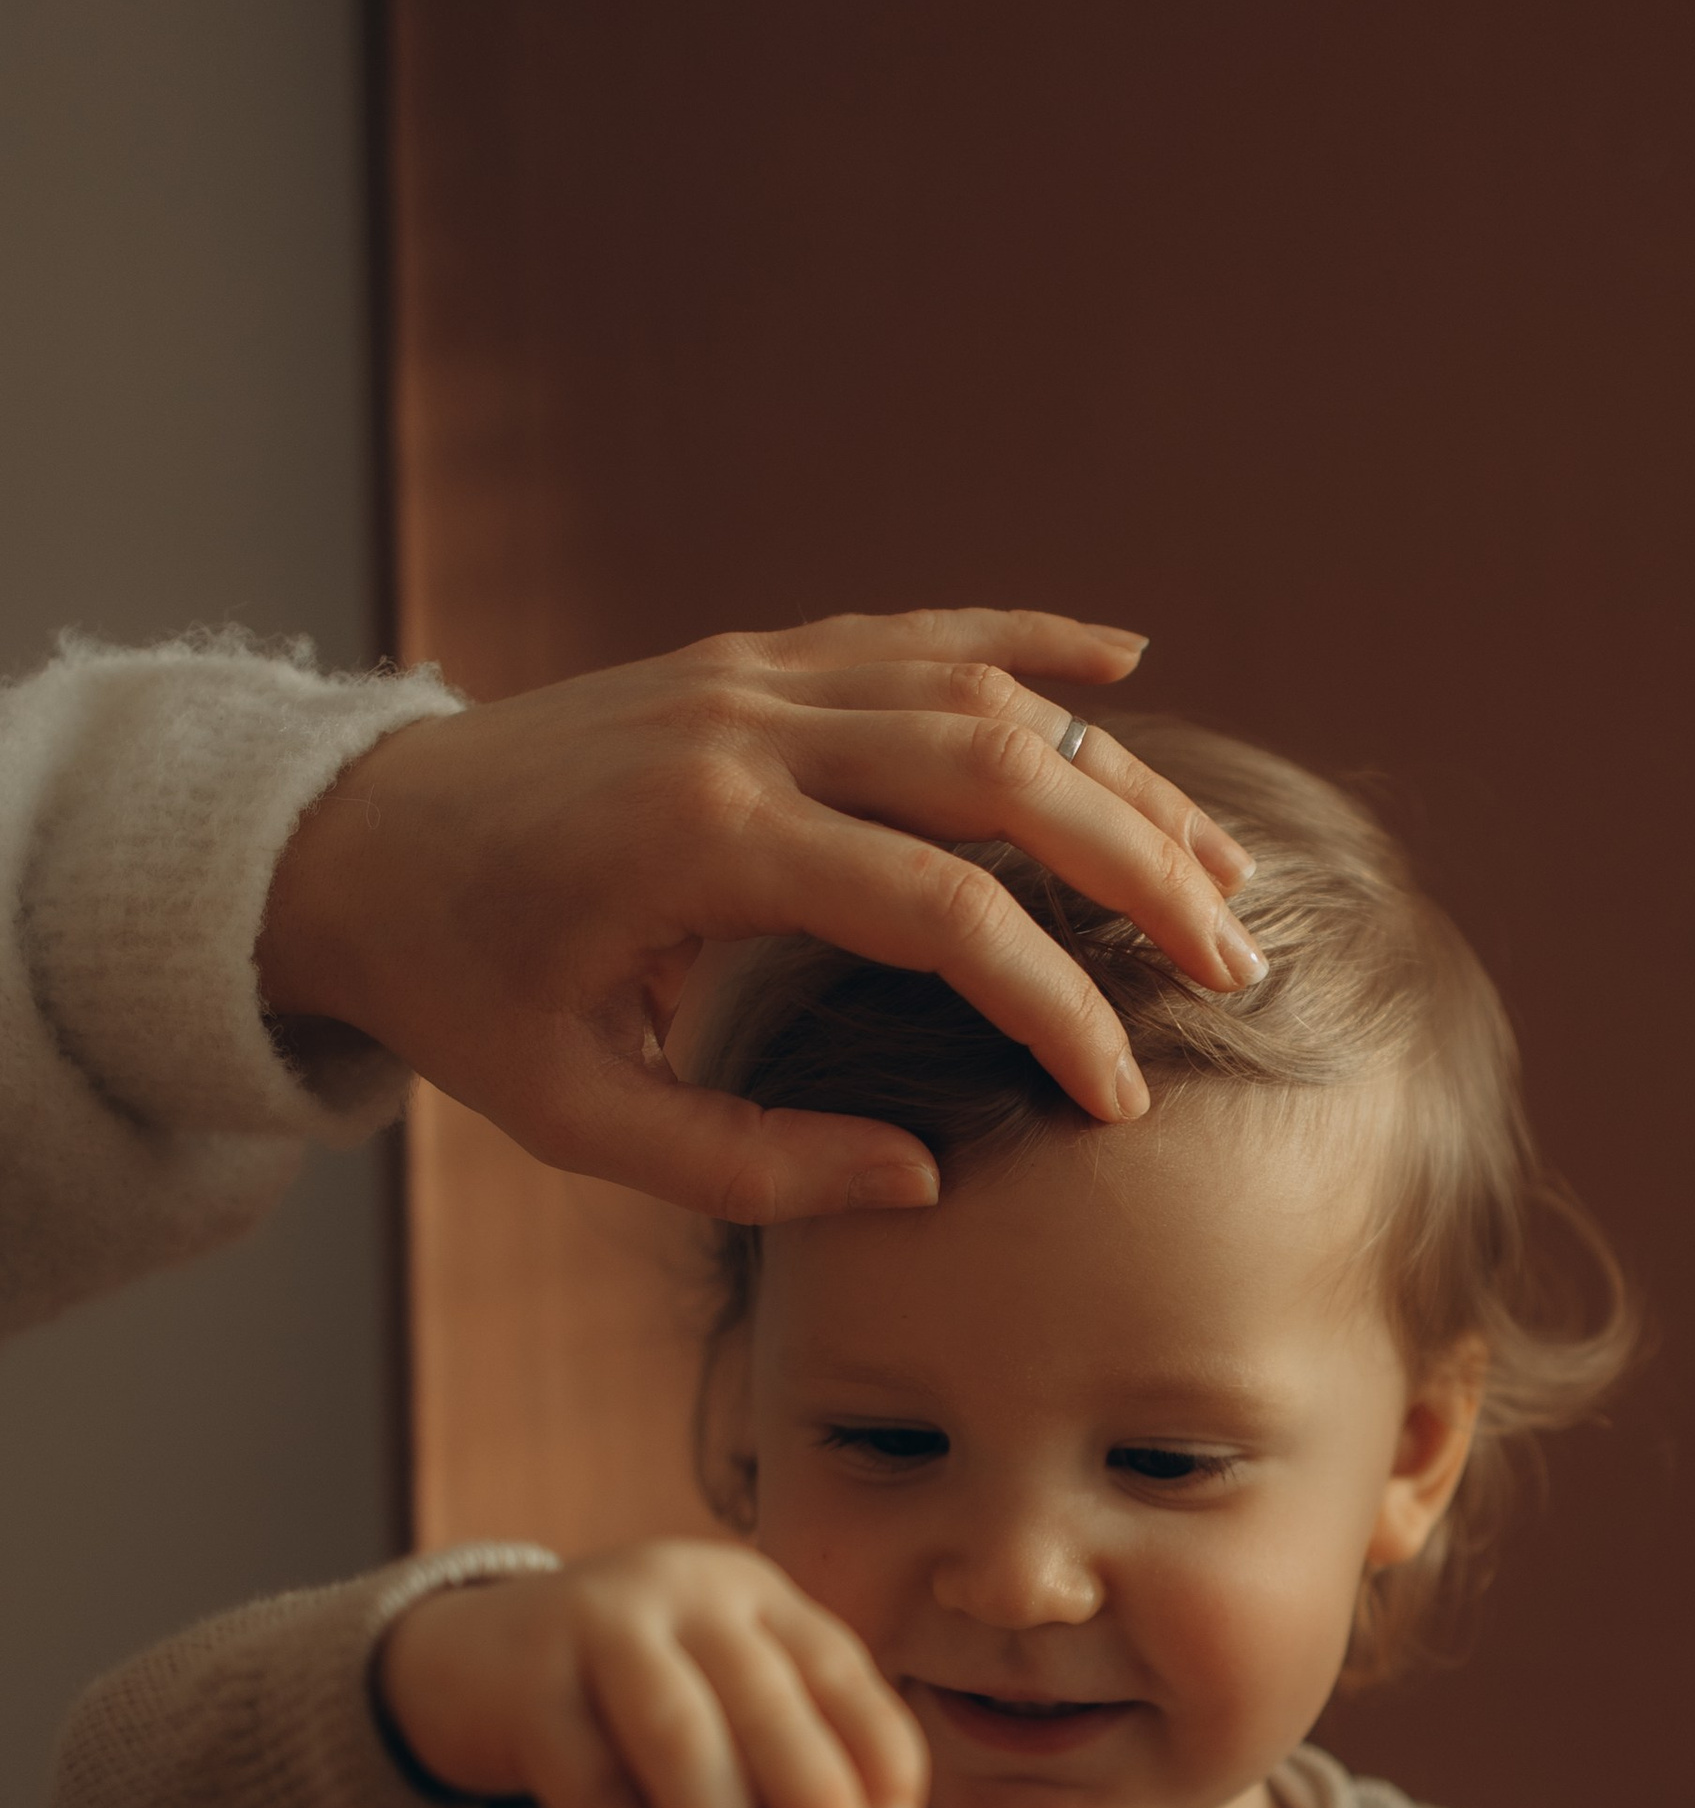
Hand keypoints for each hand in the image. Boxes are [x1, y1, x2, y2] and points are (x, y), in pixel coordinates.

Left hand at [257, 607, 1262, 1219]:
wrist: (346, 841)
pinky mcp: (752, 653)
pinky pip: (920, 627)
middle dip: (1141, 869)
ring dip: (1118, 771)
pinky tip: (1129, 658)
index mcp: (704, 843)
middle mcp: (746, 727)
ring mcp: (753, 672)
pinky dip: (1030, 638)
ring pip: (986, 691)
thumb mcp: (578, 1118)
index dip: (1056, 1004)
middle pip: (1004, 770)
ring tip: (1217, 863)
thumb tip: (924, 1180)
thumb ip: (751, 1166)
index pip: (944, 911)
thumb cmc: (462, 992)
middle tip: (1235, 962)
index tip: (1122, 1093)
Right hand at [375, 1543, 925, 1807]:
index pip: (841, 1668)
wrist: (468, 1655)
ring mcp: (600, 1630)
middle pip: (766, 1698)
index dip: (881, 1757)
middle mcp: (687, 1594)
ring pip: (679, 1739)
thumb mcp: (712, 1698)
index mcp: (755, 1596)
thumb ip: (774, 1767)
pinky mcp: (527, 1689)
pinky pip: (594, 1790)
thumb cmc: (627, 1704)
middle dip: (814, 1804)